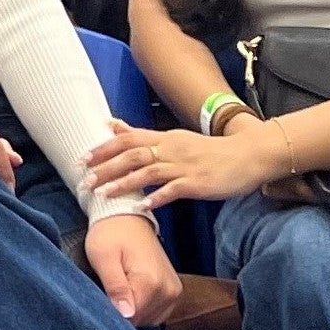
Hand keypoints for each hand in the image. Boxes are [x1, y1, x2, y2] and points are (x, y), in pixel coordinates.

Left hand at [82, 214, 186, 324]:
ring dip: (132, 309)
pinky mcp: (174, 291)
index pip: (131, 318)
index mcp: (151, 282)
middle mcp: (168, 290)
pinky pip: (156, 313)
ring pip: (148, 318)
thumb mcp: (103, 258)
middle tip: (109, 287)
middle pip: (140, 319)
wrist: (127, 217)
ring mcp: (174, 291)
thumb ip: (116, 287)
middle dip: (121, 310)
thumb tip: (127, 315)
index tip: (101, 296)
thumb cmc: (110, 234)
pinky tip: (131, 291)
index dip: (112, 311)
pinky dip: (142, 307)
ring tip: (120, 286)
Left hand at [86, 117, 292, 209]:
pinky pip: (174, 190)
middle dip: (106, 167)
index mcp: (164, 138)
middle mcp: (171, 149)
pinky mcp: (198, 182)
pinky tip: (141, 205)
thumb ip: (143, 135)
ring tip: (103, 194)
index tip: (82, 159)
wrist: (247, 155)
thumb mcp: (173, 137)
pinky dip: (156, 197)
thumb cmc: (208, 150)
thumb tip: (112, 124)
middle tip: (85, 180)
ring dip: (123, 183)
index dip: (103, 148)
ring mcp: (184, 166)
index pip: (127, 140)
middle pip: (132, 155)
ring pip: (148, 172)